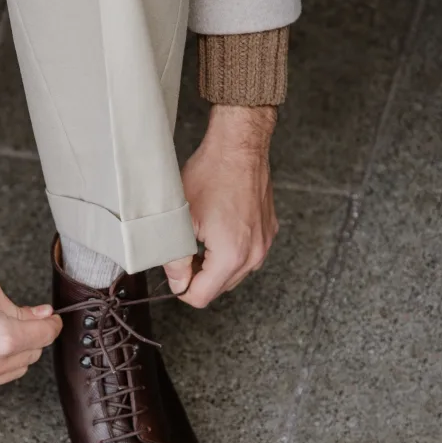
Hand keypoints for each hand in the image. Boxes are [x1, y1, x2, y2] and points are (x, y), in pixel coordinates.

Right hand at [0, 266, 61, 394]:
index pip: (45, 335)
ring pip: (14, 370)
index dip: (52, 323)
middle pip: (32, 355)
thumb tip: (40, 315)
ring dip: (13, 353)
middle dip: (30, 336)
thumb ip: (17, 307)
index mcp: (3, 338)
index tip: (50, 318)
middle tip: (17, 318)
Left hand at [164, 105, 278, 307]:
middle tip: (182, 251)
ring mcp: (264, 243)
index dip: (181, 289)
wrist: (239, 146)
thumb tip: (176, 282)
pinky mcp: (268, 232)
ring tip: (198, 239)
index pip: (201, 297)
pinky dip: (229, 252)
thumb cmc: (211, 173)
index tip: (173, 272)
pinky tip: (216, 231)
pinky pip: (246, 256)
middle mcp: (254, 254)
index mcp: (231, 255)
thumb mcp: (181, 218)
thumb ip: (175, 258)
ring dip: (213, 266)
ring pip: (233, 274)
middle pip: (219, 289)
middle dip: (197, 277)